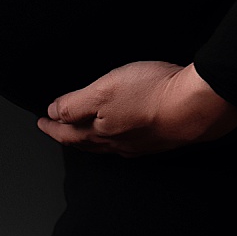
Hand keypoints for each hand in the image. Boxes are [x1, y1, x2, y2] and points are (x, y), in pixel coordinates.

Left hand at [36, 61, 236, 156]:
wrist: (195, 107)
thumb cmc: (151, 94)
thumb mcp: (103, 90)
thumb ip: (75, 104)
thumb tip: (53, 113)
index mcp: (99, 133)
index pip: (67, 133)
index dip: (52, 126)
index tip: (41, 121)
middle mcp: (117, 144)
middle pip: (85, 143)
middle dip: (68, 135)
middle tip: (56, 129)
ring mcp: (139, 144)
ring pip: (107, 145)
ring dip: (91, 139)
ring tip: (84, 134)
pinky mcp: (160, 139)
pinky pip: (128, 143)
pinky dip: (116, 139)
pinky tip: (123, 134)